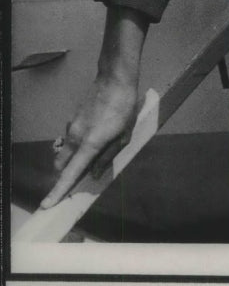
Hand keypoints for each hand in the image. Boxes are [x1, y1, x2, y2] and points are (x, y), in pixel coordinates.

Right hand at [41, 73, 138, 208]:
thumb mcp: (123, 136)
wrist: (115, 79)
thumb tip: (93, 174)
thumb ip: (107, 157)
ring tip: (97, 148)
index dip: (58, 191)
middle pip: (61, 165)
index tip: (46, 205)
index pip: (69, 174)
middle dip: (66, 174)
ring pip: (65, 150)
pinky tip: (97, 131)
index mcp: (89, 144)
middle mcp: (75, 137)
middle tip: (82, 175)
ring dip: (73, 157)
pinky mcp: (73, 118)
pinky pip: (71, 137)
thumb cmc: (124, 108)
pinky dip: (78, 143)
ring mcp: (72, 126)